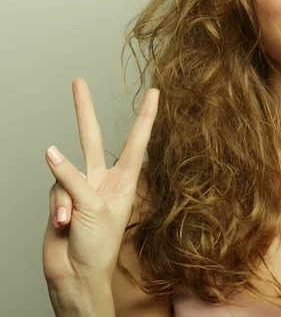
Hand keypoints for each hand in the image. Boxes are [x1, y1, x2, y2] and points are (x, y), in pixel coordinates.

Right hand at [42, 78, 159, 284]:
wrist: (76, 274)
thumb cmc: (98, 246)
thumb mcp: (94, 209)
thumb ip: (72, 178)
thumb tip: (51, 152)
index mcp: (125, 180)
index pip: (137, 141)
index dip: (145, 116)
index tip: (154, 92)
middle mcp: (102, 178)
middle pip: (91, 137)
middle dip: (84, 109)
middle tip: (78, 81)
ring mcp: (79, 187)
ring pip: (64, 169)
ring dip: (65, 195)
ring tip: (70, 218)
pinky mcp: (60, 197)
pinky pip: (53, 188)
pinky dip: (56, 206)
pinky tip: (62, 222)